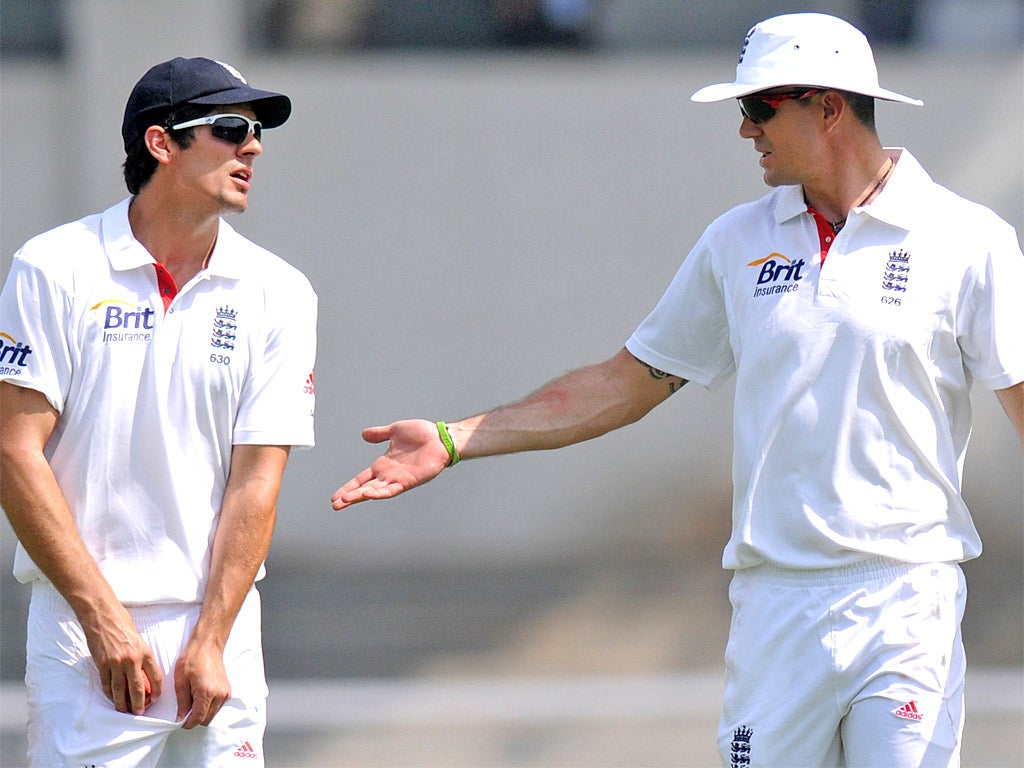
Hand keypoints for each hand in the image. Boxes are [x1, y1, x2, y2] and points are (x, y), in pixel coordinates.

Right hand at [84, 606, 162, 714]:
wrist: (102, 616)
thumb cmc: (122, 624)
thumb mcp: (139, 639)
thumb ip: (142, 655)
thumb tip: (144, 673)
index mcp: (145, 652)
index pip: (155, 676)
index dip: (156, 691)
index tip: (155, 699)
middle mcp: (132, 660)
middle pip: (137, 688)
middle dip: (139, 703)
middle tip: (139, 713)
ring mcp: (115, 663)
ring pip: (120, 690)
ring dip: (122, 703)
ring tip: (125, 711)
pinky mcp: (102, 664)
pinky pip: (106, 684)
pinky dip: (109, 694)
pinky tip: (112, 699)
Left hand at [174, 638, 231, 728]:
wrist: (208, 645)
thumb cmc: (193, 659)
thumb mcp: (181, 681)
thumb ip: (182, 702)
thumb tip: (180, 718)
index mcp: (207, 693)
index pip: (198, 719)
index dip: (187, 723)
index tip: (179, 721)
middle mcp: (219, 695)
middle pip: (206, 720)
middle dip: (194, 719)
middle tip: (184, 710)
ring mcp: (225, 693)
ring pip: (212, 714)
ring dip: (202, 713)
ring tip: (192, 700)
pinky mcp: (227, 690)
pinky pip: (217, 707)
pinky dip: (209, 707)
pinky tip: (200, 696)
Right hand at [332, 419, 451, 509]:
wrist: (440, 437)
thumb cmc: (422, 434)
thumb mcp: (394, 431)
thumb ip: (379, 434)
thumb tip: (364, 434)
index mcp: (383, 465)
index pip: (361, 479)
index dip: (349, 487)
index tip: (336, 496)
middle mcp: (388, 475)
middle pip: (364, 489)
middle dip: (350, 497)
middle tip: (335, 504)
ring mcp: (398, 479)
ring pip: (376, 491)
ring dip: (361, 496)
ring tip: (346, 500)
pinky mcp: (409, 480)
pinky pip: (392, 489)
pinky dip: (380, 492)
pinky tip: (369, 494)